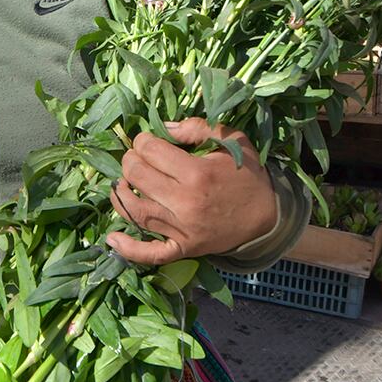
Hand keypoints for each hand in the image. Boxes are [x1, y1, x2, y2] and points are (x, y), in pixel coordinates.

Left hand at [106, 118, 277, 265]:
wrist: (268, 217)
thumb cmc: (248, 175)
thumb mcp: (232, 141)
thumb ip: (197, 128)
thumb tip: (163, 127)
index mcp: (196, 174)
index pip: (150, 151)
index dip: (143, 140)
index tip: (148, 141)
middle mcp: (185, 203)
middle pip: (137, 177)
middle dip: (130, 161)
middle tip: (137, 158)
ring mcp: (182, 229)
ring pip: (135, 211)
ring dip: (120, 194)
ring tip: (122, 183)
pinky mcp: (183, 248)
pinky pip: (150, 253)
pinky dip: (128, 248)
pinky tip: (112, 237)